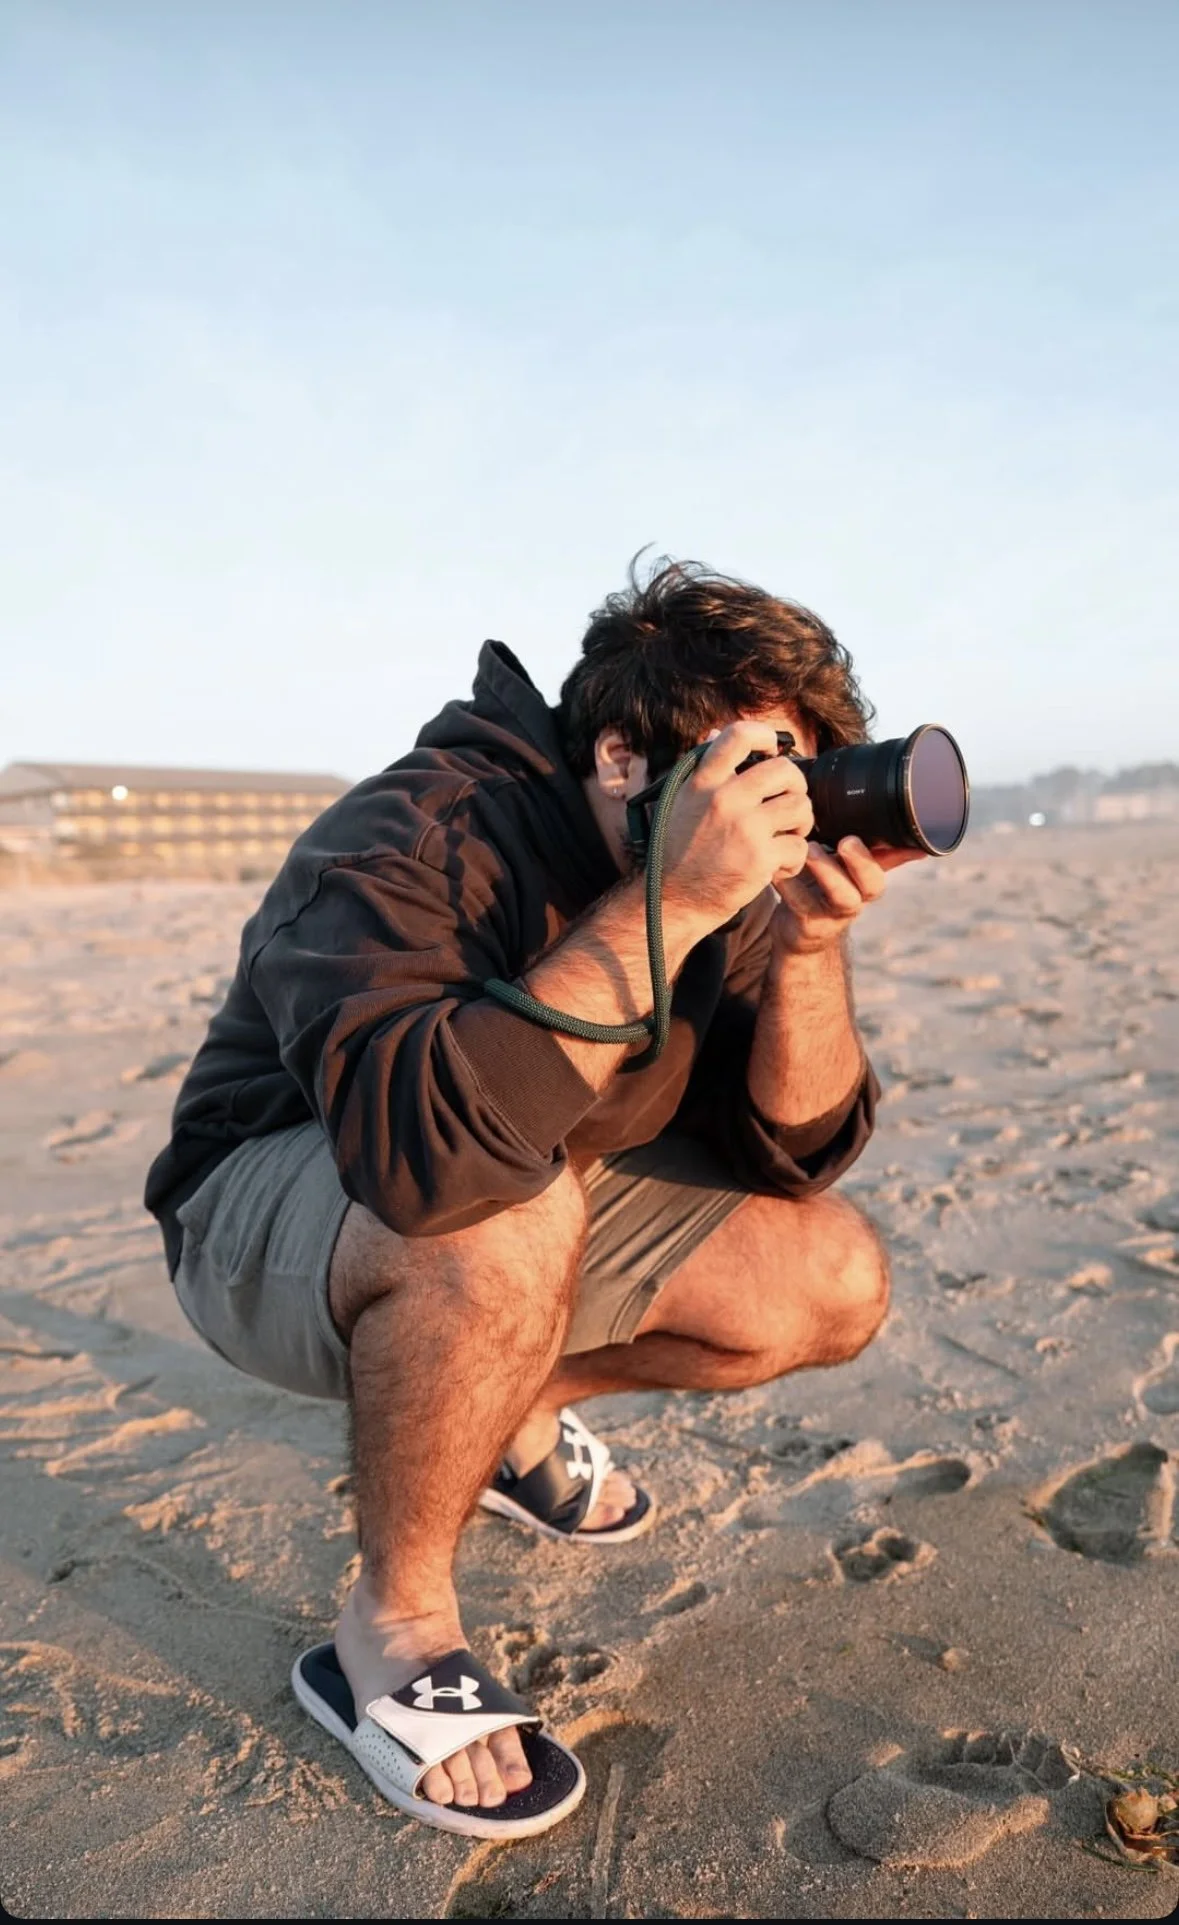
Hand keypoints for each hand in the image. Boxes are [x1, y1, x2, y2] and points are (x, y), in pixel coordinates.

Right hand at [660, 721, 814, 935]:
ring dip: (801, 823)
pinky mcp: (759, 858)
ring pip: (800, 807)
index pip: (738, 735)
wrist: (672, 900)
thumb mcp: (680, 800)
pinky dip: (794, 859)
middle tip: (788, 803)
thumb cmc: (678, 851)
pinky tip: (776, 866)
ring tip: (786, 835)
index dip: (765, 735)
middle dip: (796, 786)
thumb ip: (704, 770)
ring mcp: (744, 828)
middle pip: (784, 770)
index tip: (772, 747)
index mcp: (703, 781)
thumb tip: (716, 733)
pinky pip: (799, 846)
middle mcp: (723, 799)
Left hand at [771, 836, 925, 956]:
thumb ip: (878, 857)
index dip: (875, 858)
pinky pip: (798, 901)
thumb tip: (917, 844)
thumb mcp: (850, 874)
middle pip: (871, 888)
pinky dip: (787, 881)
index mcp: (865, 886)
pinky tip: (777, 865)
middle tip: (843, 842)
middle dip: (861, 864)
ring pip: (839, 897)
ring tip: (809, 849)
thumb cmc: (825, 893)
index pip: (883, 873)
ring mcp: (830, 915)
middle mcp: (853, 902)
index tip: (856, 837)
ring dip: (827, 871)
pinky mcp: (805, 924)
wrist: (798, 934)